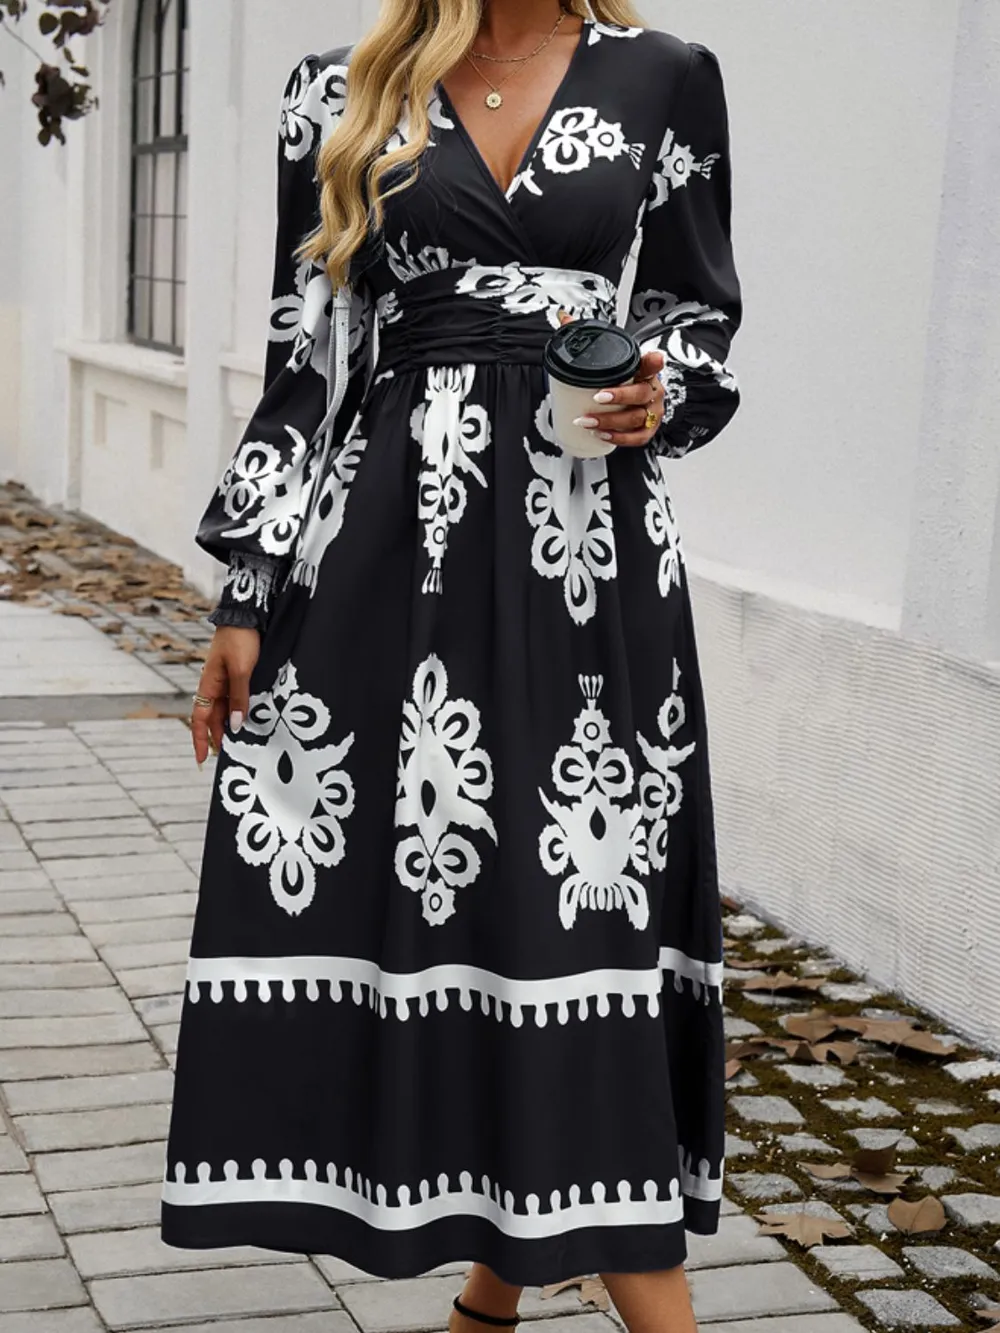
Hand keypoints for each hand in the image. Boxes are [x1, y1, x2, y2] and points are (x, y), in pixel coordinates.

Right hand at [191, 626, 259, 764]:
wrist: (247, 616)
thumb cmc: (240, 640)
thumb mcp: (242, 671)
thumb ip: (239, 698)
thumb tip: (234, 725)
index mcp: (209, 686)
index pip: (200, 719)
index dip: (200, 740)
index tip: (201, 759)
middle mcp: (215, 685)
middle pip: (213, 717)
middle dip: (217, 737)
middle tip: (226, 756)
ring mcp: (226, 680)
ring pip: (225, 709)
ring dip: (229, 725)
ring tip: (239, 742)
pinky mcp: (239, 674)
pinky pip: (236, 698)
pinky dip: (239, 711)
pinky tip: (248, 718)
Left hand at [557, 309, 665, 447]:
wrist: (637, 399)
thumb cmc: (624, 378)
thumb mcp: (612, 360)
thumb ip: (588, 337)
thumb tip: (564, 318)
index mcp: (646, 371)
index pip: (653, 363)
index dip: (653, 362)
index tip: (653, 358)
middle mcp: (652, 391)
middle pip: (640, 394)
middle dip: (619, 397)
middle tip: (596, 398)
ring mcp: (652, 412)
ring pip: (635, 418)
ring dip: (610, 421)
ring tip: (587, 421)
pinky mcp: (647, 430)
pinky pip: (637, 437)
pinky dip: (619, 438)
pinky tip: (602, 435)